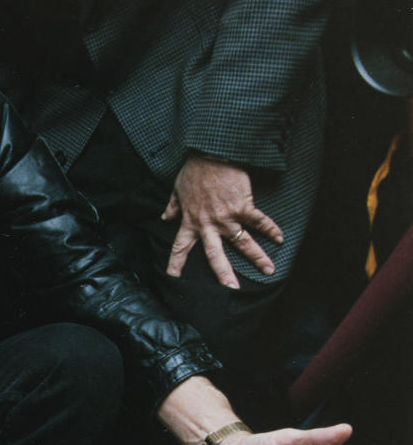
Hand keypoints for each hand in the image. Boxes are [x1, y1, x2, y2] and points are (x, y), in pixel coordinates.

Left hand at [163, 156, 283, 287]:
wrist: (212, 153)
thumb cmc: (194, 170)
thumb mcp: (178, 189)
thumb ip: (172, 206)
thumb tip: (164, 217)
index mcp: (191, 222)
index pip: (180, 247)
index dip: (176, 263)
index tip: (173, 279)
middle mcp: (209, 224)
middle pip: (215, 255)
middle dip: (223, 275)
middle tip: (231, 290)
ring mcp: (227, 217)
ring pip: (243, 242)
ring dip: (257, 257)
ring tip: (269, 270)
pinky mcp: (243, 205)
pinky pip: (259, 220)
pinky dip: (271, 228)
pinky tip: (280, 238)